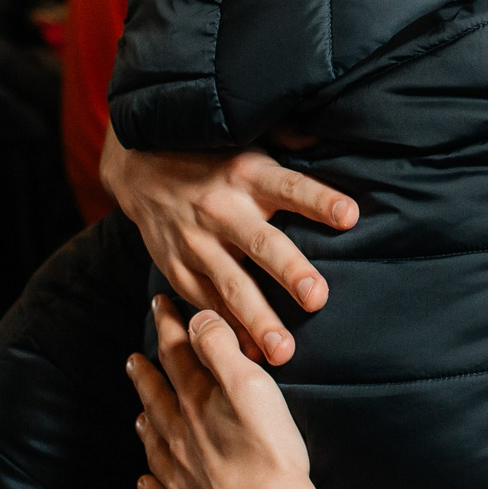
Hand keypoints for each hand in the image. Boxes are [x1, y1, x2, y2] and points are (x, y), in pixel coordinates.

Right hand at [101, 128, 356, 364]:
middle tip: (317, 298)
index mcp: (247, 172)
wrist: (137, 167)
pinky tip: (247, 355)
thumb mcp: (246, 135)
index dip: (320, 200)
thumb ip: (288, 137)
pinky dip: (226, 329)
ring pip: (231, 285)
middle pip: (261, 242)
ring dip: (257, 320)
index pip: (290, 186)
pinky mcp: (176, 267)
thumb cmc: (209, 152)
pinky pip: (205, 303)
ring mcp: (195, 242)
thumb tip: (327, 133)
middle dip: (289, 271)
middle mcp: (221, 208)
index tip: (350, 216)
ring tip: (284, 351)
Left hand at [130, 297, 338, 488]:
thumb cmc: (270, 460)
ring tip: (140, 411)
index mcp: (197, 406)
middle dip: (148, 373)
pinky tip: (146, 482)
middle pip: (158, 398)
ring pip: (154, 445)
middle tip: (134, 357)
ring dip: (146, 422)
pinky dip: (151, 485)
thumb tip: (196, 320)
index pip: (177, 355)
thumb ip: (222, 350)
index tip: (159, 304)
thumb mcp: (253, 390)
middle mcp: (179, 441)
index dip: (169, 327)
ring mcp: (180, 482)